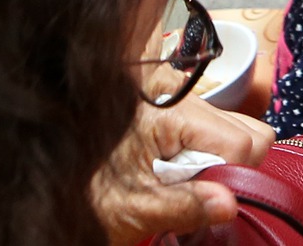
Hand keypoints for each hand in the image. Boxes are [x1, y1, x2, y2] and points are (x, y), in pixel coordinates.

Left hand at [90, 98, 271, 242]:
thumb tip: (230, 204)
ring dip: (222, 159)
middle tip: (190, 189)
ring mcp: (180, 98)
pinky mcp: (179, 107)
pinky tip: (178, 168)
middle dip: (229, 167)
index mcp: (167, 112)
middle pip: (247, 130)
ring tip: (180, 178)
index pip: (238, 143)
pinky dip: (211, 152)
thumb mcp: (135, 209)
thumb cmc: (88, 197)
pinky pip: (220, 127)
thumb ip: (185, 206)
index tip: (204, 200)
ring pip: (240, 126)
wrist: (56, 188)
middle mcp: (178, 94)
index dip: (229, 179)